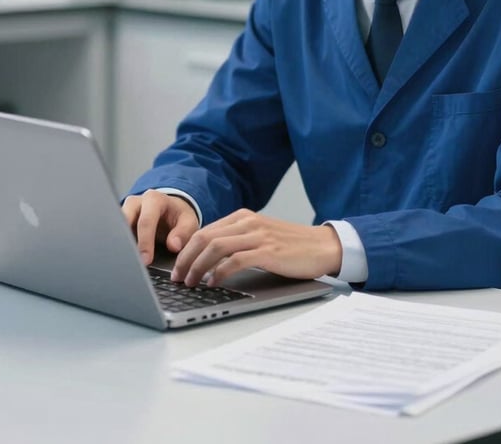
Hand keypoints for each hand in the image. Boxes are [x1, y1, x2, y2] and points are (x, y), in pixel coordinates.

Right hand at [121, 190, 198, 265]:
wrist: (171, 211)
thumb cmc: (179, 216)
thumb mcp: (189, 222)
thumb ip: (184, 232)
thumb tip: (173, 245)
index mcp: (154, 199)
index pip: (145, 221)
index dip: (145, 242)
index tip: (146, 260)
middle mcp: (136, 202)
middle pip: (124, 221)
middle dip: (126, 243)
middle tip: (131, 263)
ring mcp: (125, 211)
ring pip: (114, 227)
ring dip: (119, 244)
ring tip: (124, 262)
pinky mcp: (119, 221)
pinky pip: (114, 233)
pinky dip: (117, 245)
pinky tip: (121, 258)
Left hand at [172, 209, 342, 286]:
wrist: (323, 246)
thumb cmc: (292, 246)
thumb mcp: (260, 236)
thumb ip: (238, 241)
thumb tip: (208, 259)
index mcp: (244, 217)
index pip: (205, 231)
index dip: (186, 250)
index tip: (177, 267)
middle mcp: (248, 222)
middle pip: (205, 237)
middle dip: (186, 258)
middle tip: (178, 277)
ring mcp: (258, 235)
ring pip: (216, 247)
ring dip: (198, 266)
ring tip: (191, 282)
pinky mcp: (268, 251)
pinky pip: (236, 260)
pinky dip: (220, 272)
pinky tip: (214, 282)